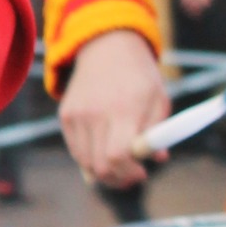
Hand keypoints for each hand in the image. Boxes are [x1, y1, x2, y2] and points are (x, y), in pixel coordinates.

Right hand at [59, 28, 169, 188]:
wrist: (106, 47)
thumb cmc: (139, 76)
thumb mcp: (159, 99)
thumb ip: (159, 132)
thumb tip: (158, 158)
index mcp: (124, 108)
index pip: (119, 156)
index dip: (130, 172)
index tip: (142, 172)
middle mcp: (96, 113)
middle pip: (100, 165)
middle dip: (118, 179)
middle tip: (132, 177)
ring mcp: (77, 114)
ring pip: (86, 162)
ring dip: (103, 172)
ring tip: (119, 167)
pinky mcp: (66, 115)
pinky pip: (76, 149)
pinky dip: (89, 158)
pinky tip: (103, 152)